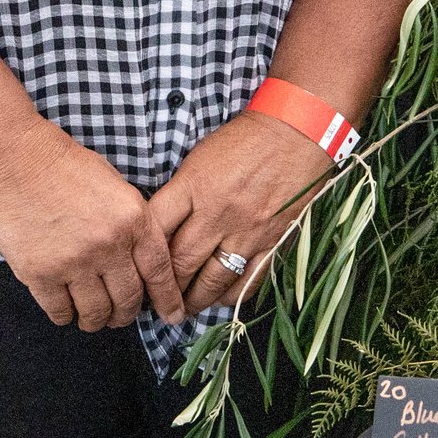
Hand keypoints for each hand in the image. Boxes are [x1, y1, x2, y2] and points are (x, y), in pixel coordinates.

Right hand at [0, 118, 186, 330]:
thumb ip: (133, 223)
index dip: (167, 300)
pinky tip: (66, 310)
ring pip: (95, 312)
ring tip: (92, 317)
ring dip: (96, 320)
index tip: (172, 316)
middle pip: (128, 299)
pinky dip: (66, 316)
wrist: (17, 161)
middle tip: (120, 315)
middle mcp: (109, 245)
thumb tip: (141, 262)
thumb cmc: (67, 168)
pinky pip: (60, 311)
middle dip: (126, 314)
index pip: (159, 272)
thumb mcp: (117, 187)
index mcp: (134, 220)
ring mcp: (74, 262)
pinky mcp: (40, 273)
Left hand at [147, 112, 333, 314]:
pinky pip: (248, 281)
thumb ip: (181, 193)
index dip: (141, 254)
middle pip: (180, 263)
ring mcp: (248, 230)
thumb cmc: (246, 139)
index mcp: (194, 186)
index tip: (137, 268)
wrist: (299, 129)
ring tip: (184, 308)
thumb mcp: (201, 157)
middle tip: (156, 300)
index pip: (155, 229)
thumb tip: (161, 228)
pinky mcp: (274, 241)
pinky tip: (219, 299)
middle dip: (164, 288)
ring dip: (194, 299)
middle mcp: (218, 212)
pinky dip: (230, 296)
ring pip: (212, 280)